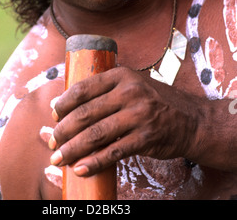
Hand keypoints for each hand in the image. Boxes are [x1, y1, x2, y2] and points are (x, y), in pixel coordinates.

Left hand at [48, 67, 196, 175]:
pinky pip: (113, 152)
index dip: (64, 103)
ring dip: (73, 148)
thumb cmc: (154, 101)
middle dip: (63, 130)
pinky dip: (94, 162)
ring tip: (58, 157)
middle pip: (86, 113)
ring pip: (96, 134)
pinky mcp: (146, 137)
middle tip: (52, 141)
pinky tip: (80, 168)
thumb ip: (104, 92)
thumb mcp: (132, 85)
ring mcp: (139, 114)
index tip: (53, 115)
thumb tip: (63, 105)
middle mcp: (129, 92)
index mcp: (121, 75)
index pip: (83, 88)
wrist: (191, 119)